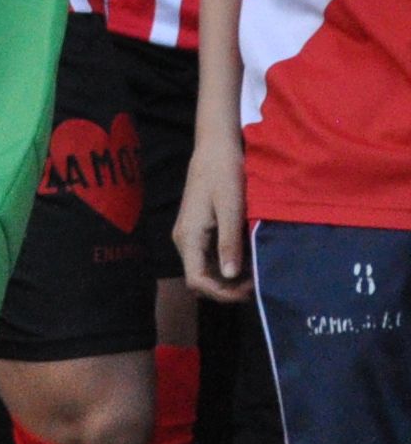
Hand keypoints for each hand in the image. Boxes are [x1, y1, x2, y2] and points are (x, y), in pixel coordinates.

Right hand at [177, 139, 250, 300]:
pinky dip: (228, 264)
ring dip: (229, 278)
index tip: (250, 290)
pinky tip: (248, 257)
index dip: (222, 293)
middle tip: (258, 283)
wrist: (214, 150)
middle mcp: (184, 240)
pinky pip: (209, 257)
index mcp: (189, 237)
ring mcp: (189, 236)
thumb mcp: (230, 208)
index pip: (197, 281)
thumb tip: (230, 275)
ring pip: (205, 270)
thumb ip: (229, 242)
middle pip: (200, 279)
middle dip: (227, 288)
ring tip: (256, 271)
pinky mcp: (198, 230)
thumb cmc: (224, 175)